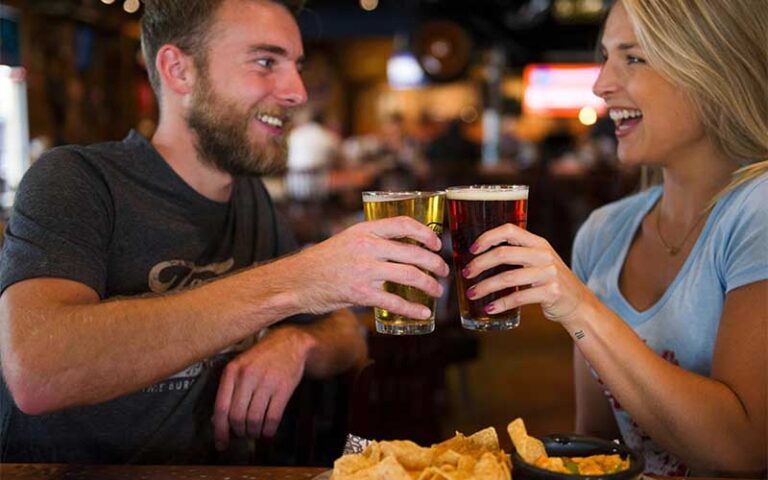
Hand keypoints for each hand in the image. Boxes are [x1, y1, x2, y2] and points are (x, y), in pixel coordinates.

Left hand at [211, 327, 310, 449]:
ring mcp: (266, 382)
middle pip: (237, 417)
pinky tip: (268, 430)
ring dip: (254, 432)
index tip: (221, 443)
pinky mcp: (283, 388)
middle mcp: (247, 376)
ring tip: (255, 431)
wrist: (290, 343)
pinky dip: (268, 430)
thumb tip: (217, 421)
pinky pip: (272, 418)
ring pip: (254, 420)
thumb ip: (229, 390)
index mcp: (232, 371)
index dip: (220, 430)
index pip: (221, 407)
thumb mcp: (240, 367)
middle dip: (239, 432)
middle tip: (243, 434)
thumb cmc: (262, 358)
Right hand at [290, 216, 449, 318]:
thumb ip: (372, 242)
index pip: (403, 224)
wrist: (296, 280)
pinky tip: (424, 313)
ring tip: (437, 291)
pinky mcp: (360, 293)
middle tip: (443, 271)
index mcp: (364, 230)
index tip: (436, 243)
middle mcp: (366, 247)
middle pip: (412, 252)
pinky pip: (394, 301)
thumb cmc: (323, 261)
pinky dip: (413, 309)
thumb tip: (402, 247)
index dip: (425, 233)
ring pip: (409, 276)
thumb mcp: (347, 240)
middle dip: (434, 263)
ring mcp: (363, 270)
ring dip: (429, 285)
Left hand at [462, 223, 590, 323]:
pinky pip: (518, 298)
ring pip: (507, 278)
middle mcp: (543, 255)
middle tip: (466, 273)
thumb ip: (517, 254)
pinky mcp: (551, 293)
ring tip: (472, 294)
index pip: (509, 230)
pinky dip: (500, 304)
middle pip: (503, 254)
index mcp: (538, 243)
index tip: (472, 249)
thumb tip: (480, 258)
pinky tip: (489, 308)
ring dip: (485, 287)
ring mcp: (548, 273)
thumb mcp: (539, 261)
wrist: (579, 303)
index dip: (488, 237)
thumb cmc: (550, 281)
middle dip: (479, 264)